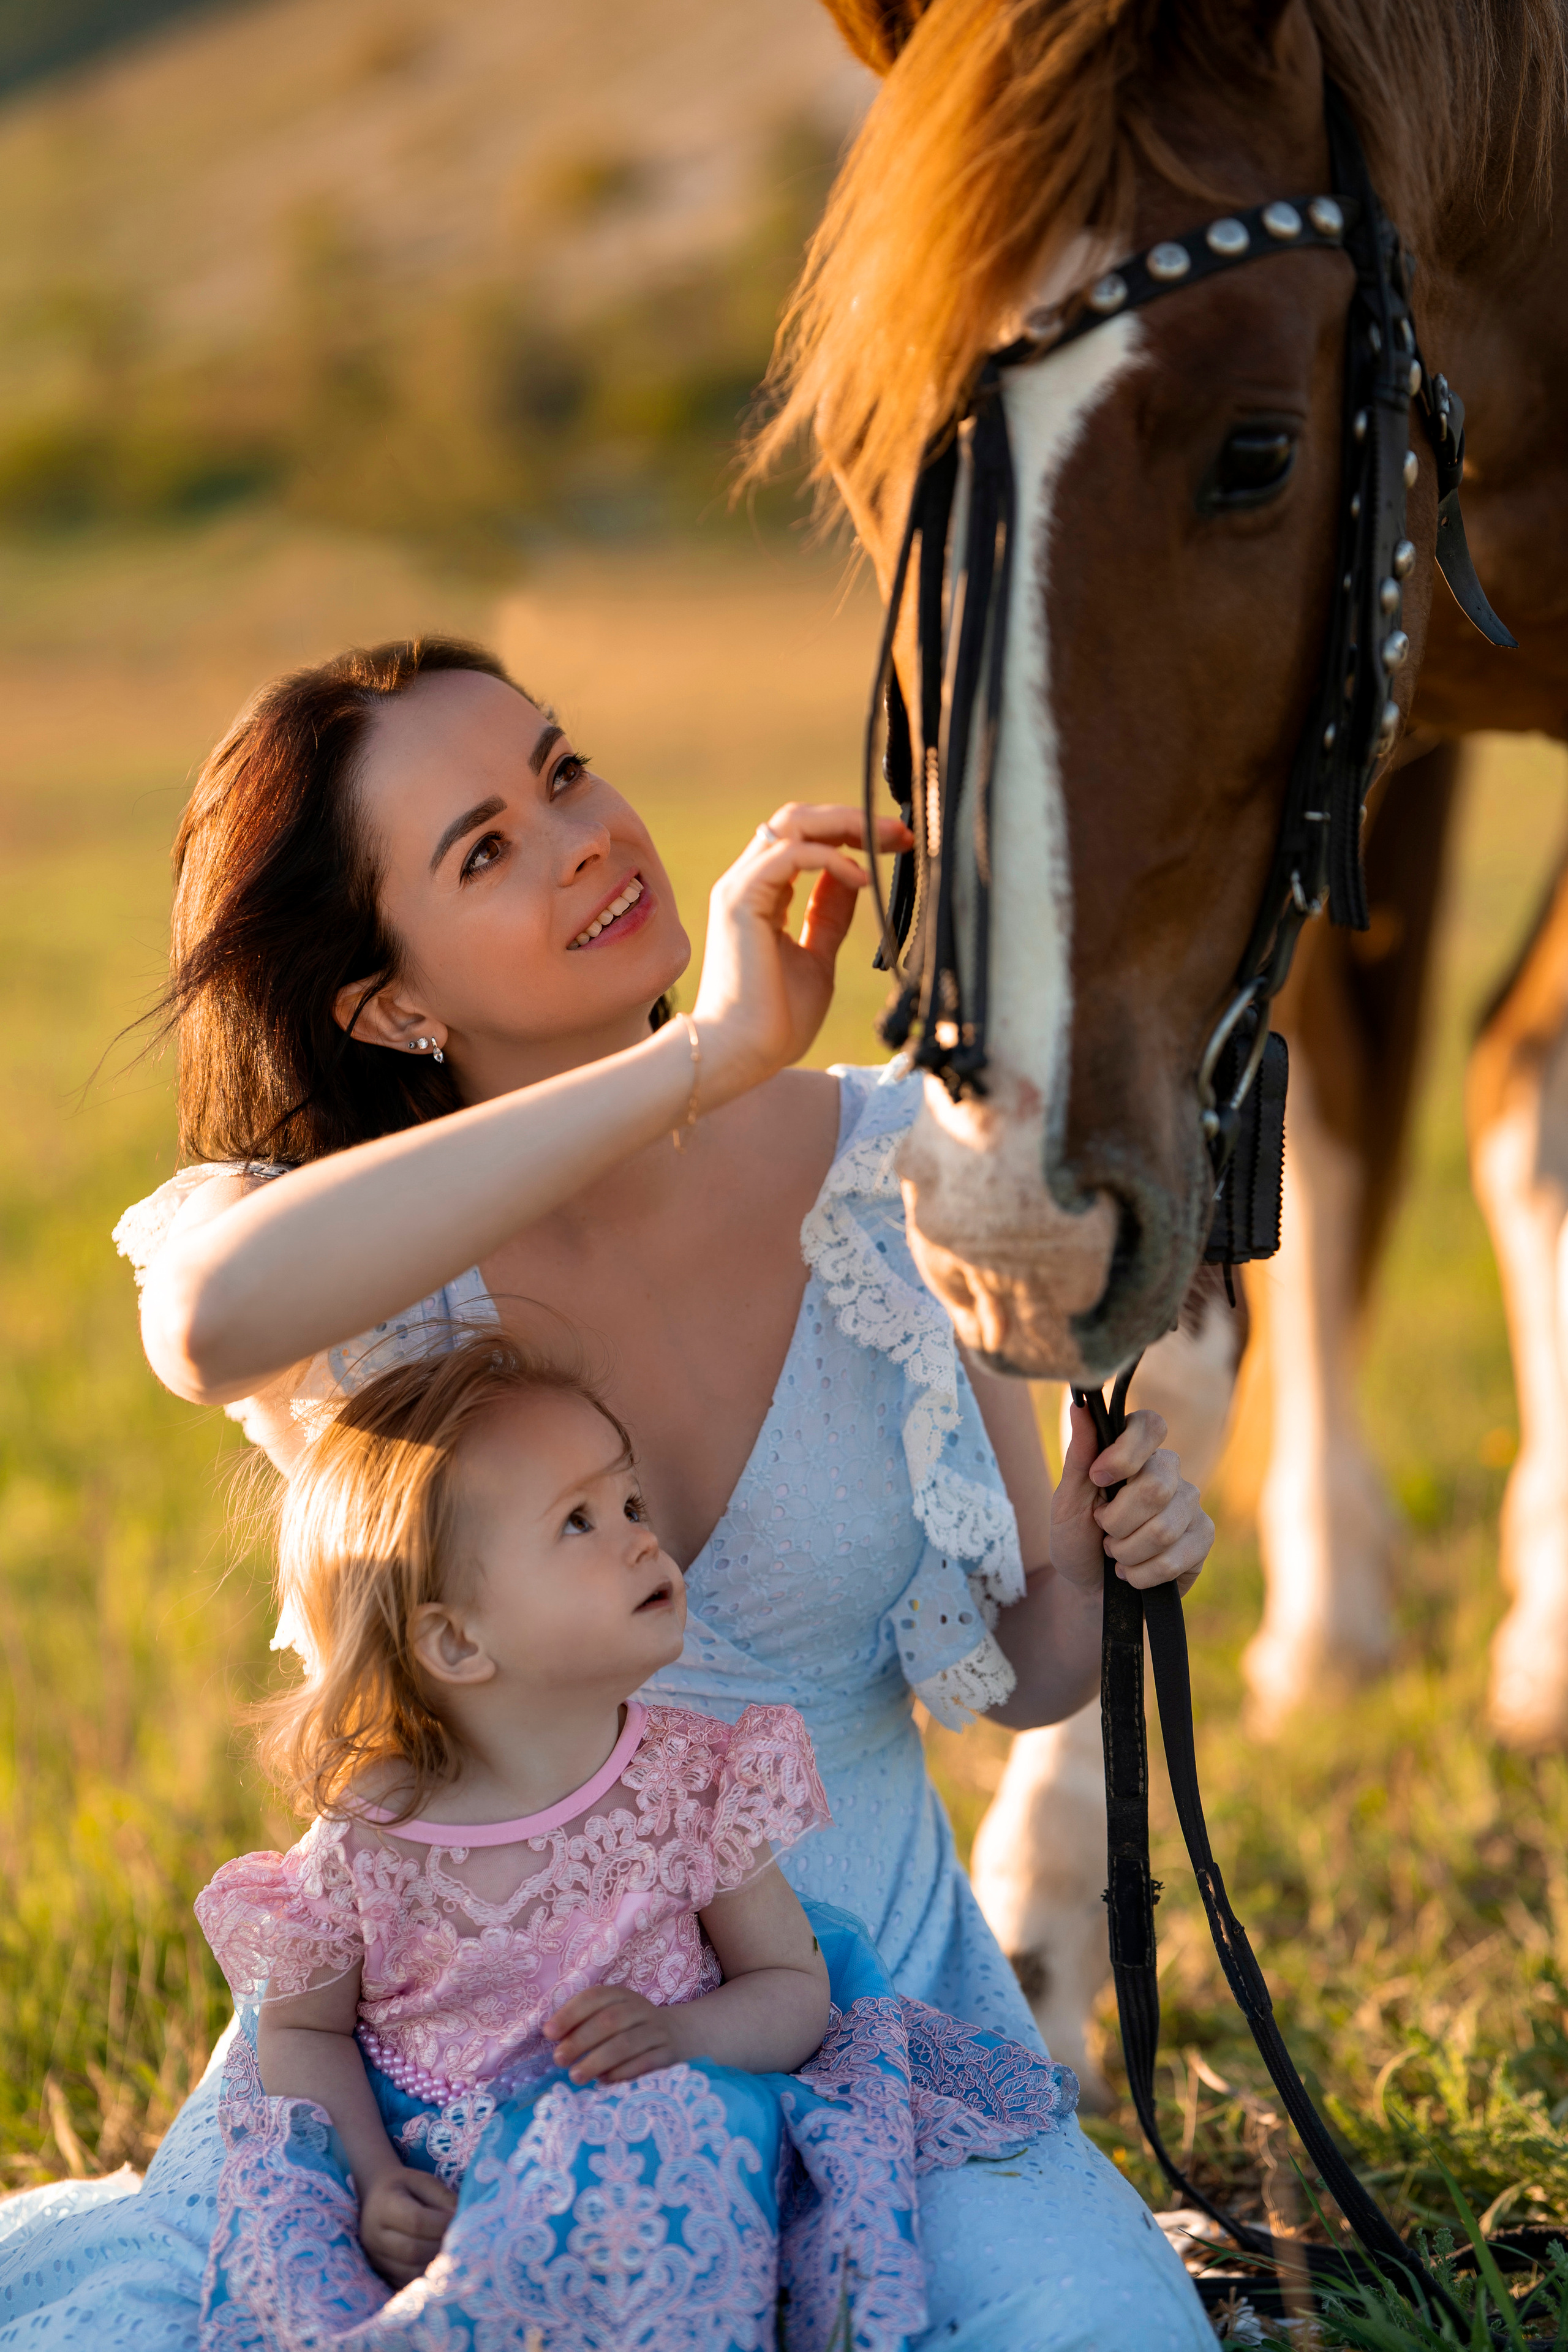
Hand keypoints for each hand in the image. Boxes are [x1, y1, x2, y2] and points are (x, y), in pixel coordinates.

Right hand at [359, 2164, 456, 2288]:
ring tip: (451, 2254)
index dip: (442, 2225)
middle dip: (441, 2247)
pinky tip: (438, 2267)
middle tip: (459, 2241)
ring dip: (435, 2266)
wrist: (374, 2196)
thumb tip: (462, 2220)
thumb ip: (443, 2198)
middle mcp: (373, 2235)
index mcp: (384, 2205)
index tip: (461, 2220)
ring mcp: (374, 2258)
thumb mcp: (423, 2181)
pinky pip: (405, 2284)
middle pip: (412, 2251)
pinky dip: (425, 2279)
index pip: (416, 2221)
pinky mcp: (380, 2273)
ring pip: (409, 2273)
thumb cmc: (404, 2187)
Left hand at [544, 1984, 690, 2084]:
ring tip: (576, 2076)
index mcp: (622, 1995)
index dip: (570, 2014)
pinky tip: (605, 2081)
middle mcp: (641, 2009)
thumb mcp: (610, 2016)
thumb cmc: (630, 2029)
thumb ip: (583, 2023)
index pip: (594, 1997)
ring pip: (625, 2043)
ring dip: (597, 2060)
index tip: (549, 2033)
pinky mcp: (668, 2054)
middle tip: (559, 2059)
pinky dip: (621, 2073)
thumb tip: (551, 2036)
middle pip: (609, 2020)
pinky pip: (644, 2063)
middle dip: (580, 2040)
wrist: (679, 2035)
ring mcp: (657, 2031)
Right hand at [691, 804, 912, 1104]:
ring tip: (886, 841)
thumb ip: (830, 916)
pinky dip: (829, 858)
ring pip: (791, 823)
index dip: (851, 833)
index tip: (897, 843)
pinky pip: (789, 854)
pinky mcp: (740, 900)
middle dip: (853, 819)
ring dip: (845, 825)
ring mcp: (739, 888)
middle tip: (900, 832)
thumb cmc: (776, 1020)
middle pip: (798, 818)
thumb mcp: (819, 957)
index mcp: (762, 895)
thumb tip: (855, 878)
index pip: (805, 839)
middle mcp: (747, 882)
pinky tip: (860, 878)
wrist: (741, 1054)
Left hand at [1049, 1404, 1212, 1598]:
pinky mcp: (1202, 1538)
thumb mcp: (1067, 1500)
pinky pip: (1175, 1557)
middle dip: (1117, 1521)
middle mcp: (1169, 1472)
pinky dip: (1142, 1573)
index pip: (1151, 1425)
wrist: (1090, 1587)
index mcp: (1136, 1453)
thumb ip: (1079, 1455)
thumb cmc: (1078, 1537)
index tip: (1098, 1477)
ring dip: (1126, 1551)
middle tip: (1104, 1531)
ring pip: (1164, 1528)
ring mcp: (1190, 1504)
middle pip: (1156, 1486)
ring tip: (1116, 1554)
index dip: (1127, 1451)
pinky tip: (1133, 1572)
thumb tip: (1079, 1406)